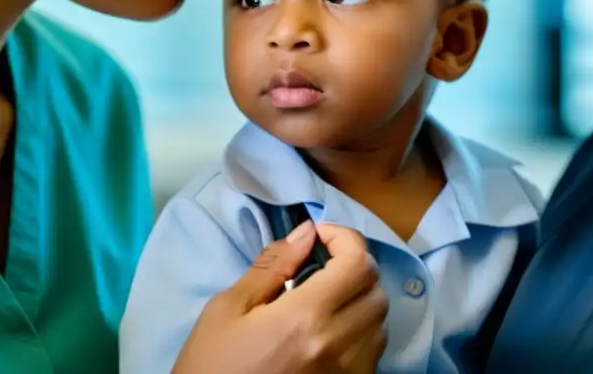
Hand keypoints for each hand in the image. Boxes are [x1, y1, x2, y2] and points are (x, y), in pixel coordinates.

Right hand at [171, 221, 388, 373]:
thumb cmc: (211, 366)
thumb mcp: (227, 310)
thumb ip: (272, 266)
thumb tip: (306, 232)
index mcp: (305, 318)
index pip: (357, 263)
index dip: (345, 238)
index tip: (320, 236)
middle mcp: (337, 346)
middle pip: (376, 289)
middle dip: (355, 265)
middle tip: (323, 265)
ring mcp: (348, 373)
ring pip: (380, 322)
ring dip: (360, 299)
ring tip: (326, 299)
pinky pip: (373, 353)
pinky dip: (361, 332)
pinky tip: (330, 332)